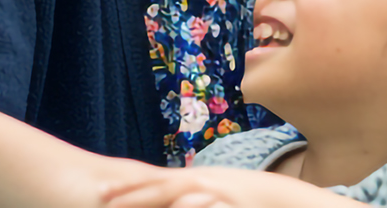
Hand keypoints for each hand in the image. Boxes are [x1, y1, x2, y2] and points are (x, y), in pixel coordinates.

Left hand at [103, 167, 339, 207]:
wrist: (285, 200)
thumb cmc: (245, 202)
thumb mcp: (214, 198)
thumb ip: (191, 200)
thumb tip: (174, 202)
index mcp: (194, 182)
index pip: (155, 183)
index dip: (129, 187)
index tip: (102, 191)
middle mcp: (201, 182)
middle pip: (160, 184)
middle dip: (131, 190)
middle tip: (102, 195)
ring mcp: (215, 190)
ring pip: (179, 191)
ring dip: (153, 194)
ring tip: (126, 201)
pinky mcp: (229, 199)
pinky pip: (208, 203)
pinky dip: (191, 204)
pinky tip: (178, 204)